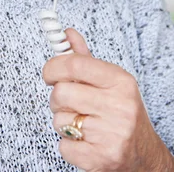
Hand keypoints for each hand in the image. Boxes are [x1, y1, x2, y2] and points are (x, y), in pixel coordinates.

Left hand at [42, 28, 168, 171]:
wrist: (143, 154)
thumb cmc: (122, 112)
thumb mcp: (109, 81)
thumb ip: (85, 58)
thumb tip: (66, 34)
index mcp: (120, 81)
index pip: (74, 64)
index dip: (53, 67)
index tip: (49, 73)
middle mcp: (118, 106)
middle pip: (61, 92)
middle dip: (58, 98)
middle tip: (68, 102)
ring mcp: (111, 134)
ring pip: (59, 120)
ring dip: (63, 122)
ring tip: (81, 122)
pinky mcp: (101, 158)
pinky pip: (63, 145)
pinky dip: (68, 144)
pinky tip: (85, 141)